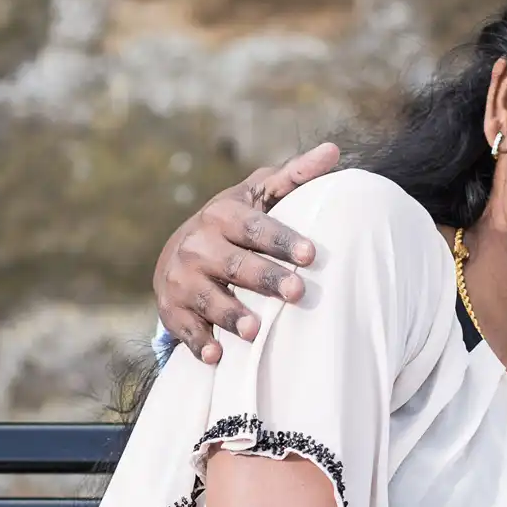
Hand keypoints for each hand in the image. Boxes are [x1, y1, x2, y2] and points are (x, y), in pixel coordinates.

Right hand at [154, 142, 340, 363]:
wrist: (179, 253)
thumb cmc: (235, 223)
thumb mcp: (259, 195)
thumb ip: (295, 176)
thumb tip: (334, 150)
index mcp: (223, 215)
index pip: (255, 227)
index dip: (282, 240)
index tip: (311, 255)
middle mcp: (198, 246)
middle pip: (235, 265)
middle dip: (265, 279)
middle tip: (297, 292)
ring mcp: (182, 279)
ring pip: (209, 299)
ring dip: (231, 315)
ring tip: (255, 330)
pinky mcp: (172, 310)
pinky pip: (186, 329)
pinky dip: (198, 343)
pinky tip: (215, 357)